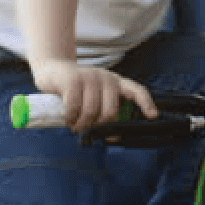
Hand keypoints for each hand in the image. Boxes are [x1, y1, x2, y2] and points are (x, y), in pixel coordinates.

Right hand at [28, 60, 156, 132]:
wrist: (51, 70)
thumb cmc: (75, 88)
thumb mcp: (93, 95)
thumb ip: (103, 108)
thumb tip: (111, 135)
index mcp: (115, 82)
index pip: (137, 90)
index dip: (146, 103)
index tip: (153, 116)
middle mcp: (106, 78)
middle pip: (111, 111)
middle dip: (99, 126)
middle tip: (87, 129)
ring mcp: (90, 77)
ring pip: (92, 111)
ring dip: (82, 125)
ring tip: (76, 126)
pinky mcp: (73, 79)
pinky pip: (75, 107)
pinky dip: (71, 118)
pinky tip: (68, 120)